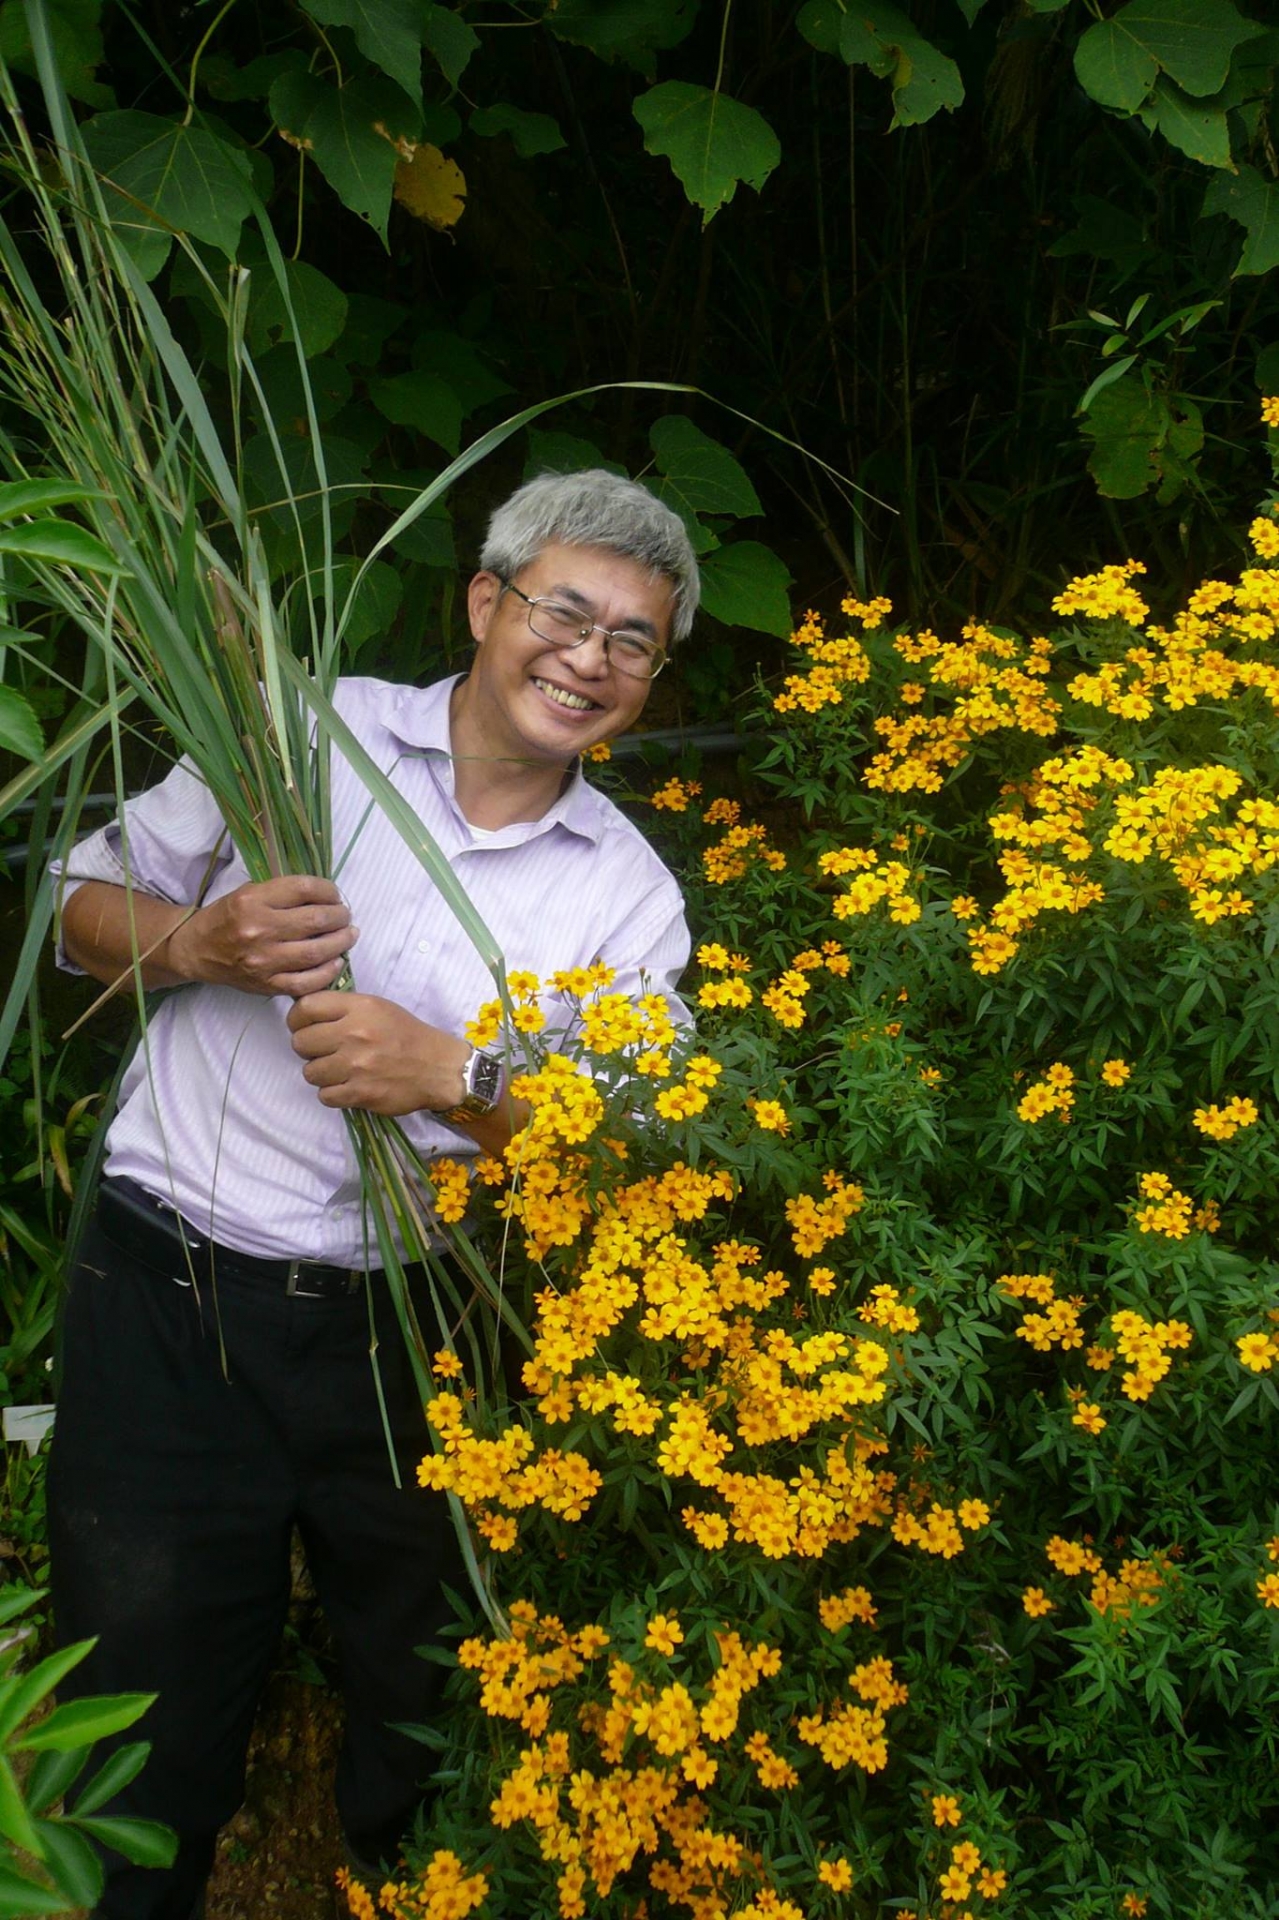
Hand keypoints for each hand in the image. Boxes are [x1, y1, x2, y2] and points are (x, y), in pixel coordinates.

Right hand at [166, 876, 356, 997]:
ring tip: (349, 935)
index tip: (335, 895)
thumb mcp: (248, 893)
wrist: (197, 950)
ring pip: (315, 951)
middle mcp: (257, 929)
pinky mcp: (265, 984)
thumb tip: (327, 897)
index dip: (328, 890)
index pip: (304, 888)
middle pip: (315, 920)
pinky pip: (305, 982)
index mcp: (253, 900)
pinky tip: (336, 962)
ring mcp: (262, 960)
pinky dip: (327, 972)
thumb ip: (283, 893)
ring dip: (340, 942)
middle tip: (345, 916)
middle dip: (339, 916)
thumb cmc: (227, 917)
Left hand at [286, 991, 468, 1114]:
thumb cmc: (406, 1035)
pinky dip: (333, 1094)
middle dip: (308, 1049)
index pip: (305, 1008)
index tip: (302, 1026)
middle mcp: (355, 1034)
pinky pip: (324, 1096)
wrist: (438, 1068)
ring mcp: (356, 1066)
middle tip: (324, 1051)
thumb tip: (303, 1013)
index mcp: (359, 1008)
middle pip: (300, 1042)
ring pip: (310, 1072)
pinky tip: (348, 1086)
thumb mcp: (377, 1007)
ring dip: (321, 1074)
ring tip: (339, 1071)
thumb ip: (342, 1007)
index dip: (296, 1019)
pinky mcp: (360, 1093)